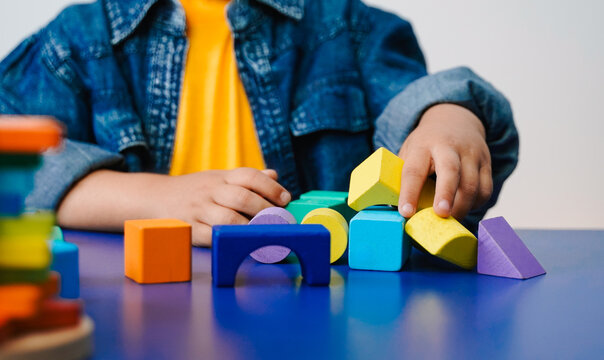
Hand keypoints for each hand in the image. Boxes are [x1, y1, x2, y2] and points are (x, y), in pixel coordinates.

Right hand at [57, 168, 290, 246]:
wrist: (154, 198)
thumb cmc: (194, 190)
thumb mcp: (218, 177)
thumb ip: (246, 178)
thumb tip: (274, 176)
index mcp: (220, 177)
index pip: (248, 176)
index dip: (270, 187)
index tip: (285, 199)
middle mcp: (209, 191)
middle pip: (241, 197)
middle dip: (264, 209)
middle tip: (280, 220)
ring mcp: (198, 211)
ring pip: (227, 218)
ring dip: (250, 227)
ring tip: (265, 233)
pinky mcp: (189, 229)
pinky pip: (211, 236)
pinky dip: (228, 240)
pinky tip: (242, 242)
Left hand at [397, 103, 491, 220]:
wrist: (454, 120)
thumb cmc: (425, 144)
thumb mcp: (409, 151)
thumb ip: (403, 174)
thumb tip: (393, 207)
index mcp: (422, 146)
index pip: (414, 170)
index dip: (409, 192)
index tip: (406, 212)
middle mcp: (449, 147)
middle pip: (450, 171)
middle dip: (445, 195)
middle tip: (440, 215)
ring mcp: (471, 154)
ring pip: (472, 183)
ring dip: (462, 207)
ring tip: (450, 220)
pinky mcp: (486, 163)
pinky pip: (485, 189)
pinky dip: (476, 204)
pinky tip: (464, 209)